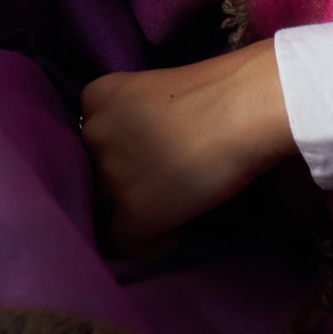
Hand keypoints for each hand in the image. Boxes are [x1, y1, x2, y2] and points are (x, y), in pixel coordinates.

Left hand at [79, 41, 295, 258]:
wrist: (244, 106)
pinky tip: (177, 231)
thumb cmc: (216, 89)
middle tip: (163, 184)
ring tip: (173, 207)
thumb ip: (133, 118)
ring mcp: (111, 174)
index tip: (149, 159)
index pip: (89, 142)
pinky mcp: (134, 212)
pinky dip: (153, 243)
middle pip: (96, 176)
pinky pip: (127, 244)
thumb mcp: (153, 90)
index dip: (119, 156)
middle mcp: (93, 134)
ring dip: (137, 212)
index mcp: (95, 97)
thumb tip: (139, 155)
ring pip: (108, 211)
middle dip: (125, 183)